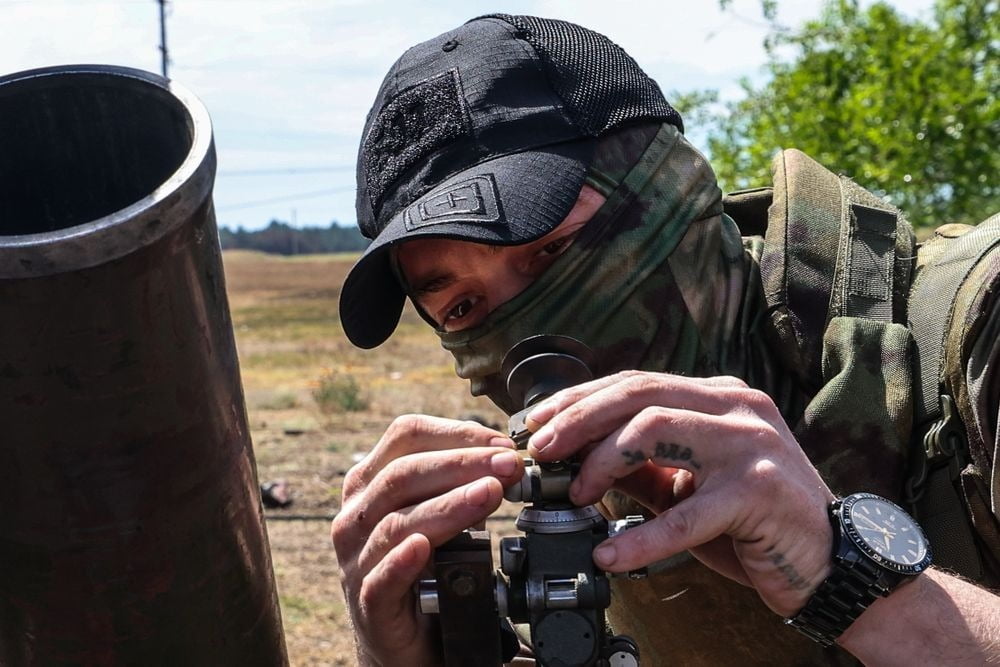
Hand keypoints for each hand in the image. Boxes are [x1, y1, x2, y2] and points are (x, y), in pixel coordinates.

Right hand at [330, 415, 521, 664]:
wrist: (408, 638)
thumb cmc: (425, 568)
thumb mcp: (444, 516)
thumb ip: (466, 487)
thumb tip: (506, 461)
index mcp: (371, 481)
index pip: (406, 436)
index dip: (456, 434)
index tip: (500, 444)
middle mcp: (356, 514)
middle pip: (402, 474)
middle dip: (462, 464)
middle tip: (507, 467)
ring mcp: (356, 559)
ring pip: (396, 523)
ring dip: (447, 505)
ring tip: (489, 495)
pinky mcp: (367, 603)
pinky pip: (379, 579)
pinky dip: (401, 561)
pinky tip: (423, 548)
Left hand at [524, 371, 835, 616]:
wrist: (832, 562)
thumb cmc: (754, 521)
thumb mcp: (689, 485)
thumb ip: (642, 468)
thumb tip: (576, 461)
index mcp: (718, 397)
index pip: (636, 382)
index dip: (580, 400)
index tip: (537, 423)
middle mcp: (736, 406)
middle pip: (638, 393)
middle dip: (578, 419)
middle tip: (541, 449)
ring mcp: (750, 443)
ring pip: (653, 430)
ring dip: (601, 462)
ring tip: (576, 495)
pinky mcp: (758, 489)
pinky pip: (684, 514)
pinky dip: (639, 539)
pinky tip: (611, 557)